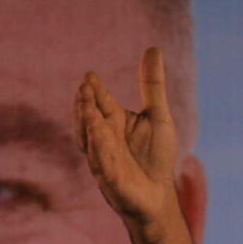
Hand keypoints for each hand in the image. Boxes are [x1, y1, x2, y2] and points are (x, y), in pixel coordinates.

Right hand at [75, 47, 179, 225]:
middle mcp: (104, 137)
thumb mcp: (158, 116)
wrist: (158, 195)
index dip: (96, 90)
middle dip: (87, 103)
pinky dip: (100, 151)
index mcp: (113, 121)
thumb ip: (152, 85)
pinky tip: (100, 137)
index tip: (90, 76)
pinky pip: (103, 163)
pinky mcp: (111, 179)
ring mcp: (104, 158)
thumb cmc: (156, 156)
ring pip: (92, 139)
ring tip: (87, 108)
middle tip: (84, 87)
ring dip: (88, 124)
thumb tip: (153, 48)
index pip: (102, 101)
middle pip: (91, 117)